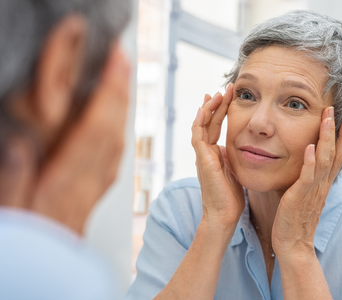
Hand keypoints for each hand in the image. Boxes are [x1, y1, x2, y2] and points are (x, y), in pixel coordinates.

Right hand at [30, 43, 130, 233]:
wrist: (49, 267)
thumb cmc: (30, 236)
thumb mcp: (12, 206)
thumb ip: (16, 176)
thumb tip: (22, 143)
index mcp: (67, 180)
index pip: (94, 129)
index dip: (107, 94)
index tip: (114, 65)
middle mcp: (88, 180)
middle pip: (112, 128)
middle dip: (119, 91)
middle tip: (122, 59)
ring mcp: (97, 184)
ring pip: (117, 139)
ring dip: (121, 106)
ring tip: (120, 79)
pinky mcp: (97, 188)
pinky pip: (115, 154)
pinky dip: (117, 129)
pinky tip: (116, 118)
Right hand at [191, 83, 244, 227]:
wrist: (224, 215)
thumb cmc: (231, 197)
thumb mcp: (235, 170)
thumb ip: (233, 157)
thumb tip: (238, 146)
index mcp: (214, 154)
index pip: (215, 126)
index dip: (221, 110)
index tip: (229, 95)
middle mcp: (206, 152)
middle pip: (208, 122)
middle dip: (216, 104)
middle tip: (225, 88)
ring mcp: (202, 156)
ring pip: (201, 125)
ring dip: (208, 109)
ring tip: (216, 93)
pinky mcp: (202, 161)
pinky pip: (198, 137)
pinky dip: (200, 122)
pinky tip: (205, 109)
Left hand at [271, 107, 341, 257]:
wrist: (292, 244)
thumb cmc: (295, 219)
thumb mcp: (305, 194)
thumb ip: (308, 178)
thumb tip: (307, 161)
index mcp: (323, 183)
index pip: (338, 156)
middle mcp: (322, 184)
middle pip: (336, 155)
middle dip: (341, 133)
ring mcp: (312, 190)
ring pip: (324, 160)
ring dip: (327, 139)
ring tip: (329, 119)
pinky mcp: (299, 197)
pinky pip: (307, 177)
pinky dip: (310, 162)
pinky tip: (311, 147)